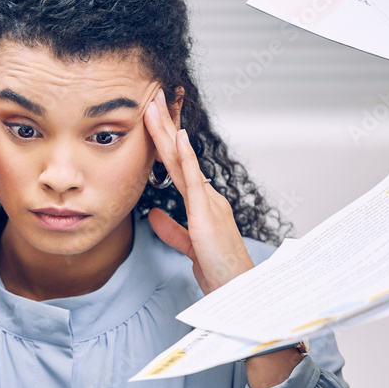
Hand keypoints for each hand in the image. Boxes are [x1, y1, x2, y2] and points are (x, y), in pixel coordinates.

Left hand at [143, 88, 253, 294]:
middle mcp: (206, 196)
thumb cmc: (219, 270)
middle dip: (165, 125)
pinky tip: (181, 138)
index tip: (153, 119)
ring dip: (168, 132)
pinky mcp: (207, 213)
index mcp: (201, 203)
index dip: (166, 141)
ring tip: (155, 107)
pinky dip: (187, 157)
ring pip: (183, 160)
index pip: (178, 165)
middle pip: (180, 154)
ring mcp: (208, 202)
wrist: (237, 289)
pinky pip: (194, 180)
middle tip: (152, 97)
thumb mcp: (188, 245)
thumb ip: (170, 228)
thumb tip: (151, 214)